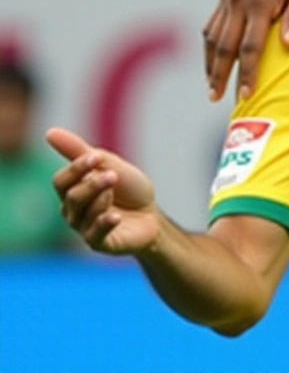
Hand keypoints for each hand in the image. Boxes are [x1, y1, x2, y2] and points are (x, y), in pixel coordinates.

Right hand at [48, 128, 158, 254]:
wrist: (152, 216)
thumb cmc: (129, 190)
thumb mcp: (109, 165)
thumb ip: (80, 151)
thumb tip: (50, 132)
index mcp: (72, 191)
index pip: (61, 180)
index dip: (76, 168)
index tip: (96, 158)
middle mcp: (72, 211)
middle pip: (71, 196)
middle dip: (92, 184)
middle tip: (113, 176)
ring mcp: (84, 229)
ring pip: (82, 214)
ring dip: (101, 199)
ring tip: (116, 192)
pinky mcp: (99, 243)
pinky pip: (95, 235)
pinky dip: (104, 223)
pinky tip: (115, 216)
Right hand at [203, 0, 288, 101]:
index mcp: (259, 0)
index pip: (250, 46)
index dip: (247, 73)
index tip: (247, 95)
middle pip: (224, 44)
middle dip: (219, 74)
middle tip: (216, 98)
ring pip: (213, 35)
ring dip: (210, 62)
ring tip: (211, 87)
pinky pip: (213, 24)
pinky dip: (210, 45)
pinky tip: (212, 62)